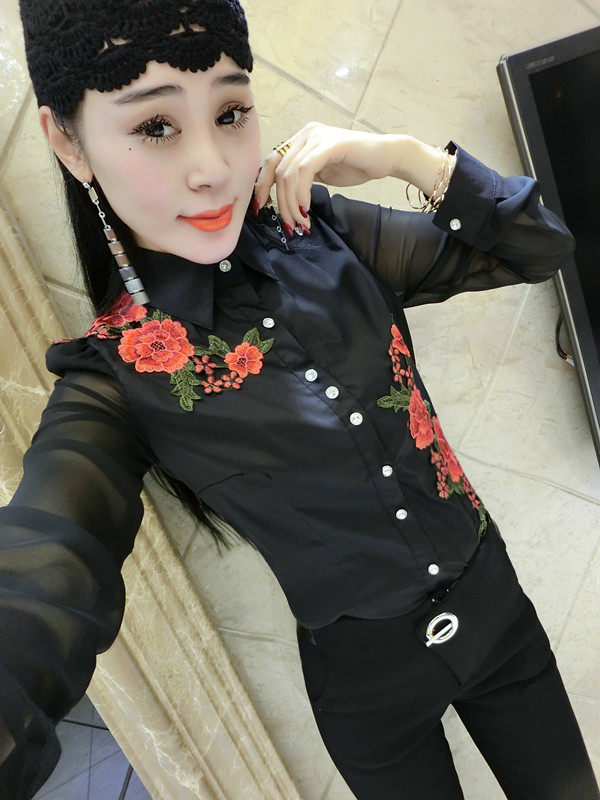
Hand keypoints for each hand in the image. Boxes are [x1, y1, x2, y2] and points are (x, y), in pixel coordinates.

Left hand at [253, 122, 409, 235]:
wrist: (387, 157)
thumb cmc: (356, 166)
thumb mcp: (322, 173)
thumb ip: (302, 178)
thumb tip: (281, 198)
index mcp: (301, 139)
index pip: (271, 163)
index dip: (262, 187)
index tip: (261, 210)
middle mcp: (305, 134)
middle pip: (278, 171)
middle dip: (280, 203)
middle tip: (290, 225)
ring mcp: (316, 136)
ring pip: (289, 174)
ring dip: (292, 204)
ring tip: (302, 222)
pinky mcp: (329, 144)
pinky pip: (305, 171)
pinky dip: (302, 193)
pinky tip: (307, 209)